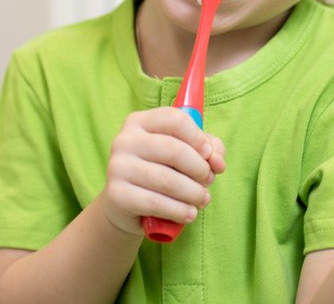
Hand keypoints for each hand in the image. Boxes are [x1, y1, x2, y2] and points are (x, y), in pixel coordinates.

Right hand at [102, 107, 225, 234]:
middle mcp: (124, 140)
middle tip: (208, 182)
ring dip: (194, 193)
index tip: (208, 155)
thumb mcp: (184, 152)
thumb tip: (217, 162)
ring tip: (203, 200)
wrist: (125, 204)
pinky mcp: (116, 194)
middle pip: (175, 151)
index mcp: (140, 122)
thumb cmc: (160, 170)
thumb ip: (208, 149)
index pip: (175, 120)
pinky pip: (156, 203)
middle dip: (200, 170)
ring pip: (167, 180)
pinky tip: (189, 214)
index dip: (198, 138)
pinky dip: (179, 211)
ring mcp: (117, 167)